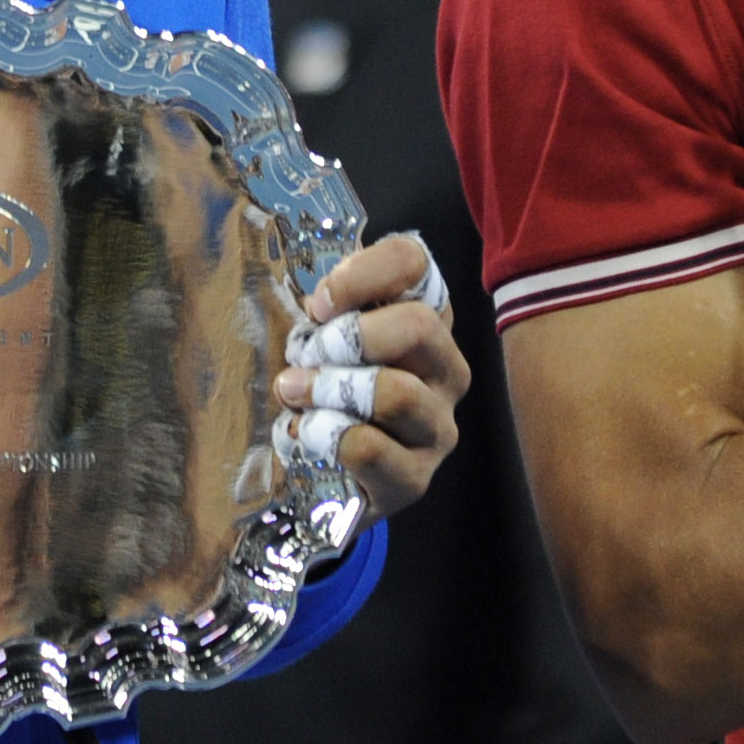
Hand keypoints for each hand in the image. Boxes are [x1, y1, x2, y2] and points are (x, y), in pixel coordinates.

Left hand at [271, 234, 469, 519]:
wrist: (322, 478)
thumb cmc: (326, 394)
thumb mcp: (325, 340)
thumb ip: (327, 310)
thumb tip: (317, 301)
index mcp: (427, 320)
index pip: (414, 265)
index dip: (362, 274)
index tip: (318, 303)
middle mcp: (446, 370)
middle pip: (420, 326)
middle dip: (351, 337)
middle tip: (307, 355)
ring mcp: (437, 426)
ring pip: (398, 392)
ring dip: (332, 389)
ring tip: (297, 393)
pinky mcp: (414, 478)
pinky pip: (369, 446)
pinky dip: (326, 435)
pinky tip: (306, 434)